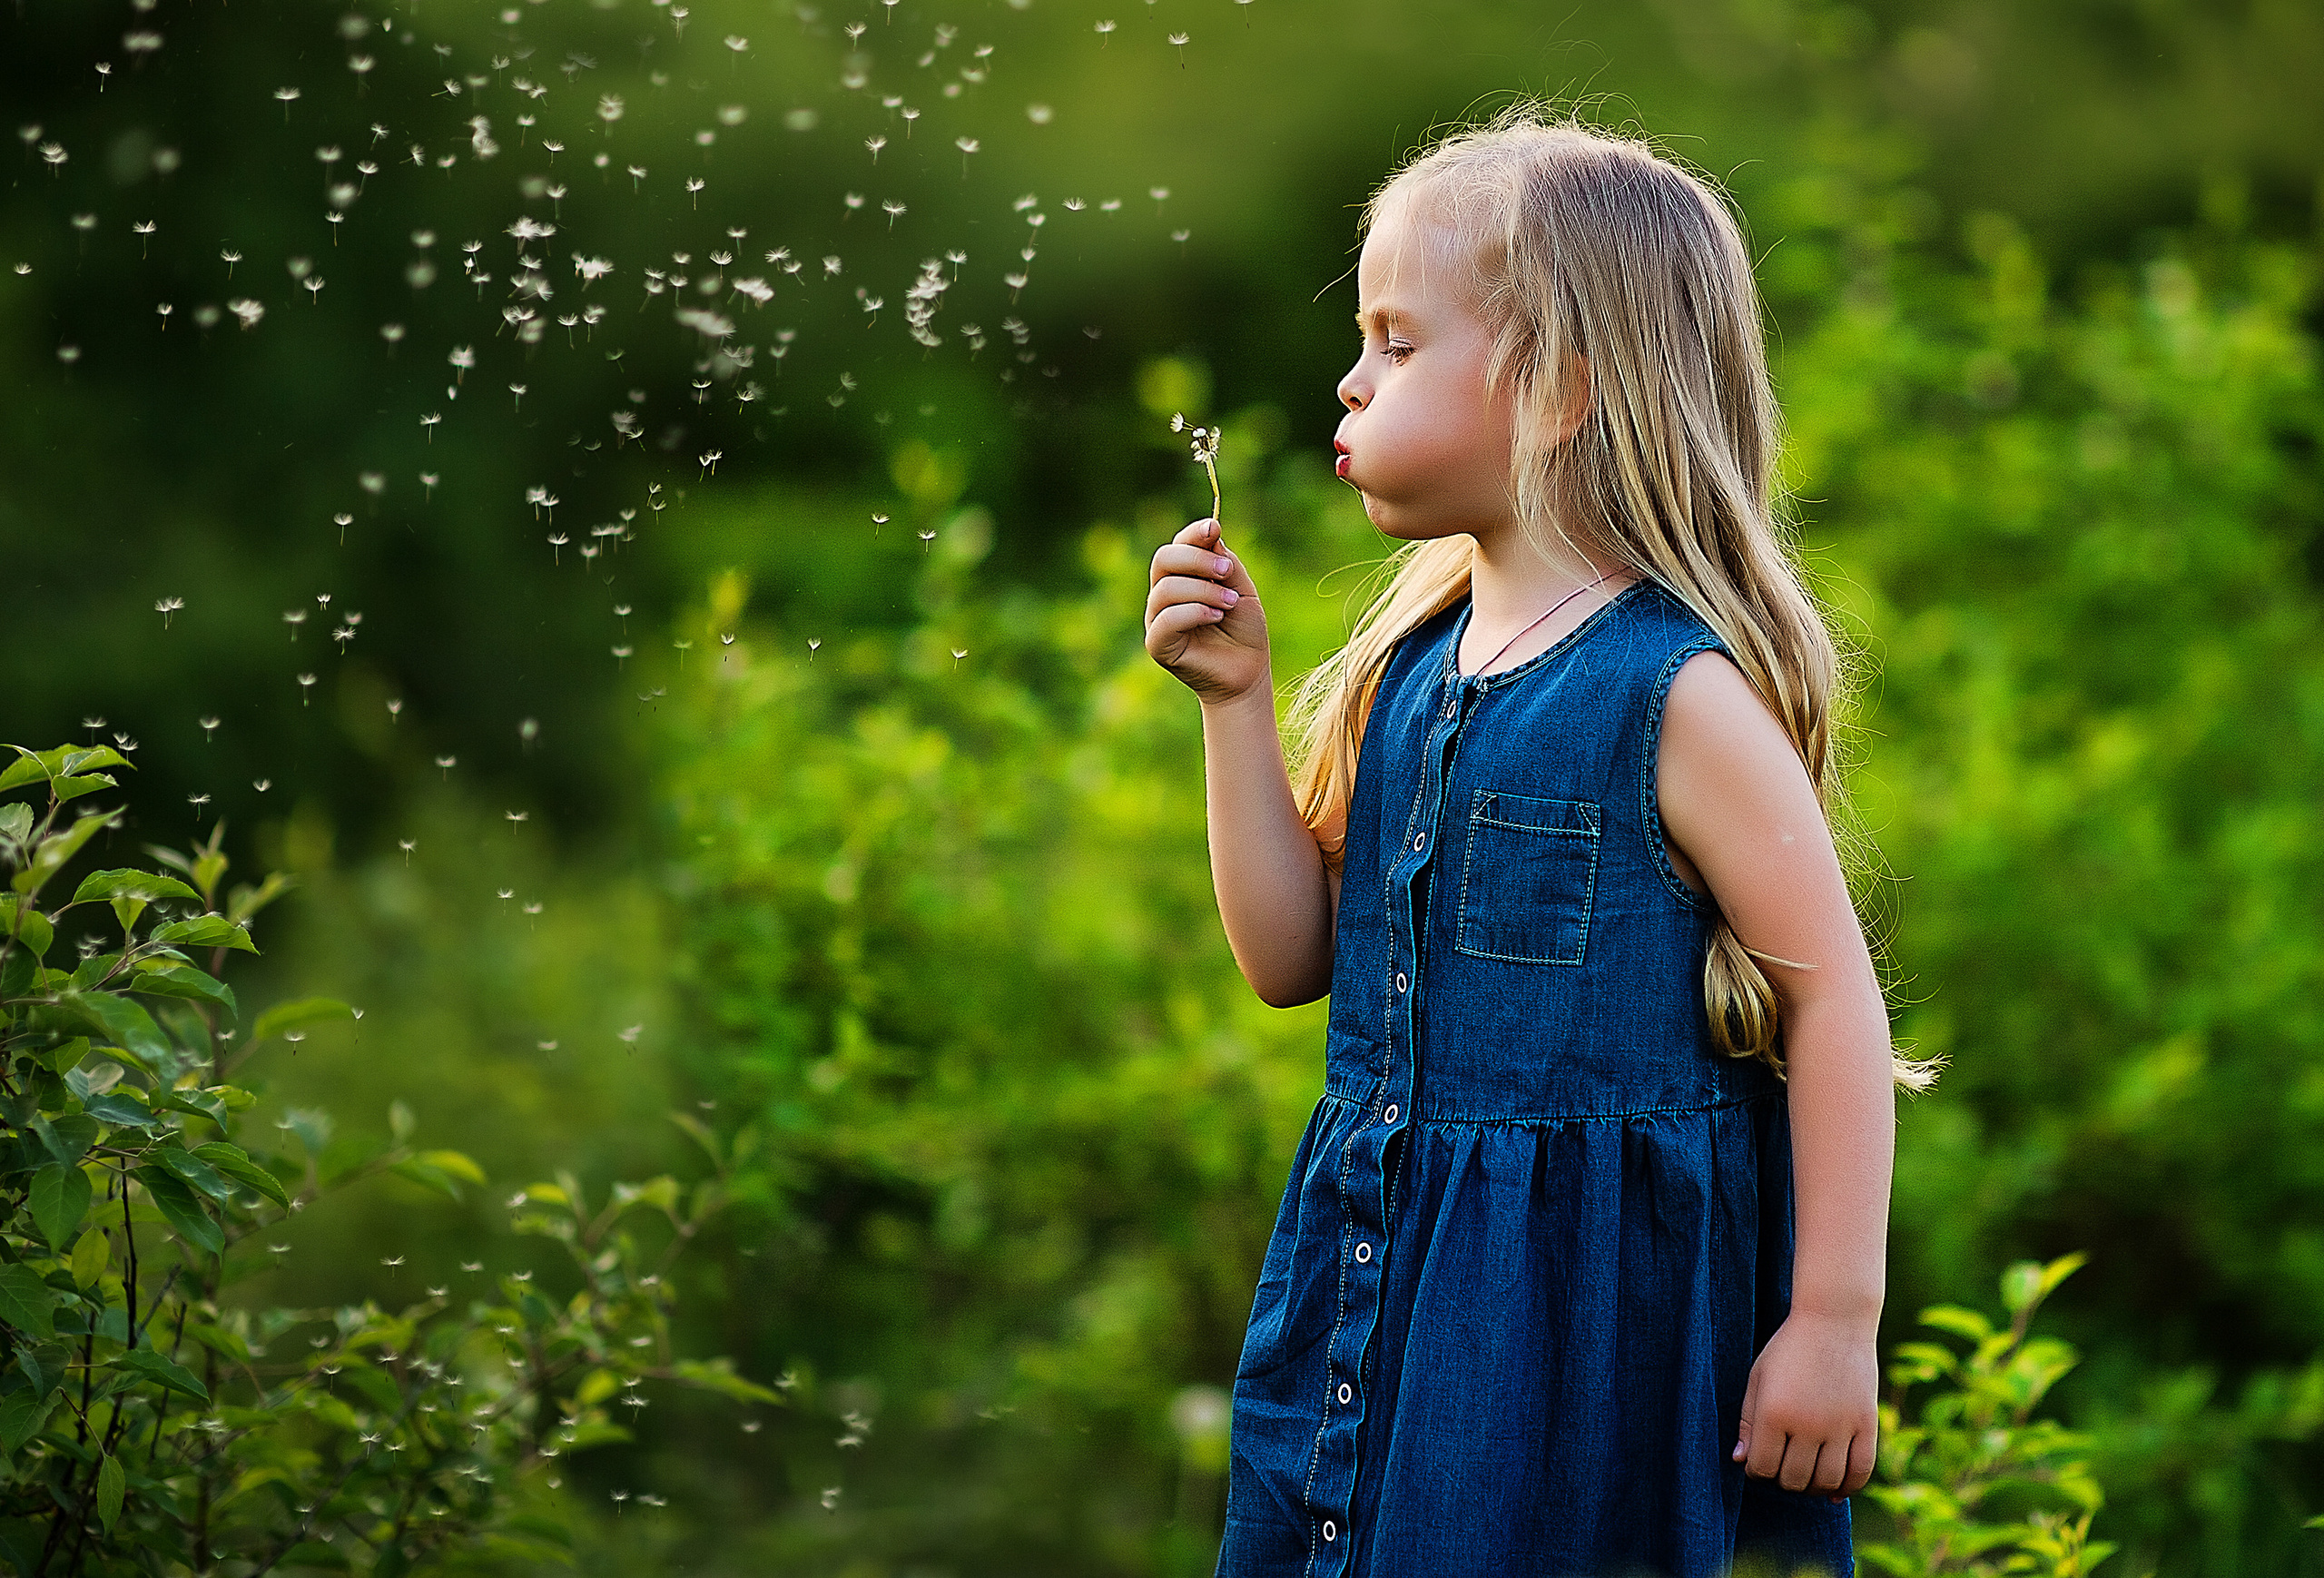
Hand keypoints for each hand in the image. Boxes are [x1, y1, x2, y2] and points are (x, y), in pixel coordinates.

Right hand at [1145, 518, 1269, 705]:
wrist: (1248, 672)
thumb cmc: (1244, 631)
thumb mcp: (1241, 588)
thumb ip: (1225, 562)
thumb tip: (1210, 530)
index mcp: (1183, 577)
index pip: (1178, 545)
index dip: (1193, 534)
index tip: (1214, 529)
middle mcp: (1165, 594)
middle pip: (1163, 559)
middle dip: (1197, 559)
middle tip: (1227, 572)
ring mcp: (1158, 619)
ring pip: (1167, 588)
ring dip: (1204, 590)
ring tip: (1230, 603)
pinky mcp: (1157, 644)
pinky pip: (1166, 619)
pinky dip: (1194, 612)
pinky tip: (1216, 616)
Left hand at [1733, 1308, 1879, 1500]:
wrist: (1834, 1320)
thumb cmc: (1788, 1349)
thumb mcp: (1758, 1378)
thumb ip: (1747, 1422)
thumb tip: (1740, 1461)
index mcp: (1774, 1413)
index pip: (1761, 1467)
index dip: (1756, 1470)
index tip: (1758, 1460)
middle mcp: (1807, 1424)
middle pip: (1792, 1480)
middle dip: (1782, 1479)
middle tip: (1783, 1464)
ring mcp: (1840, 1426)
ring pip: (1825, 1482)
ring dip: (1812, 1487)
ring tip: (1805, 1474)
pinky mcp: (1867, 1424)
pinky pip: (1860, 1472)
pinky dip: (1848, 1488)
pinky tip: (1835, 1490)